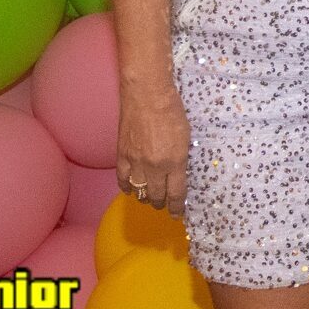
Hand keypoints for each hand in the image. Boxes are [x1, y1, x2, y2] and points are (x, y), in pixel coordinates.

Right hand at [117, 85, 190, 216]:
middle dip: (161, 203)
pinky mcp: (121, 155)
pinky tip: (130, 189)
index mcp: (175, 161)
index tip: (177, 213)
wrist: (147, 94)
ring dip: (145, 197)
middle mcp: (155, 166)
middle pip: (156, 195)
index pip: (176, 193)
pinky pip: (122, 180)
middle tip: (164, 205)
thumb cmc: (172, 110)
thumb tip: (178, 173)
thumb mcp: (186, 136)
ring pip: (139, 190)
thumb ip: (181, 157)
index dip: (176, 207)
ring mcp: (136, 162)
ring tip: (149, 198)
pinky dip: (127, 187)